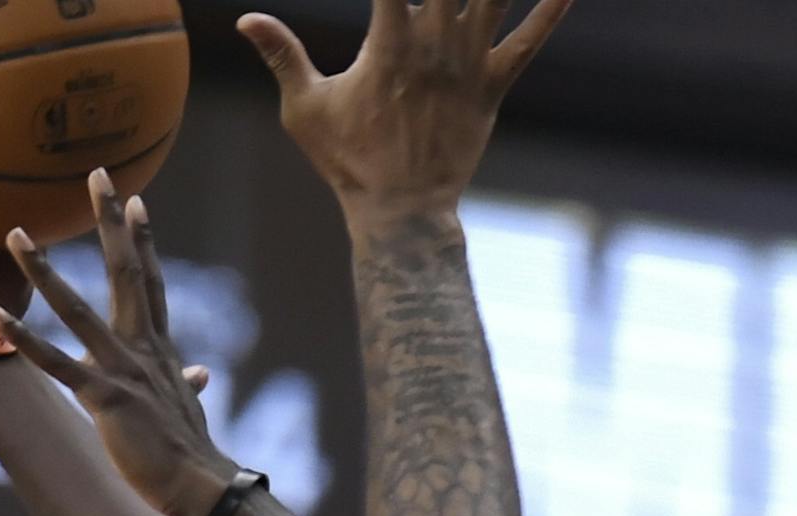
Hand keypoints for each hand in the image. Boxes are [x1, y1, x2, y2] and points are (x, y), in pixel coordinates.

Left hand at [0, 172, 236, 515]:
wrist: (201, 488)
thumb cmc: (191, 456)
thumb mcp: (189, 409)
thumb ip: (188, 385)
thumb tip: (202, 375)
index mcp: (160, 351)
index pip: (150, 284)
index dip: (142, 241)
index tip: (134, 200)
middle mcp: (142, 350)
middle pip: (126, 273)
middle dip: (110, 222)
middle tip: (96, 175)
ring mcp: (123, 371)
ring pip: (79, 311)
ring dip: (45, 272)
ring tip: (15, 235)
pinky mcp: (106, 399)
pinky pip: (59, 364)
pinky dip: (26, 339)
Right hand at [238, 0, 570, 221]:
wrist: (403, 214)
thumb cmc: (350, 163)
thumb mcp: (306, 109)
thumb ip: (283, 56)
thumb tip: (246, 20)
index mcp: (389, 41)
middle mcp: (433, 44)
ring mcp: (467, 65)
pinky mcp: (491, 88)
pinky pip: (527, 43)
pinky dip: (549, 13)